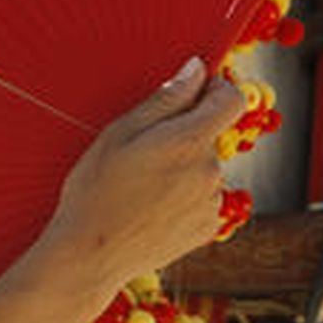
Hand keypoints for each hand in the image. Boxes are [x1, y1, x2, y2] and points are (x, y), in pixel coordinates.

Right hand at [41, 58, 245, 292]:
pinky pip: (201, 198)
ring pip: (203, 168)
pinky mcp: (207, 228)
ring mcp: (212, 202)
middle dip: (183, 134)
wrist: (92, 252)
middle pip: (210, 135)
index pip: (231, 100)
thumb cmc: (96, 189)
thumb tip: (196, 70)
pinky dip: (182, 196)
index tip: (192, 92)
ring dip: (181, 168)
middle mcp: (211, 171)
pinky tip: (149, 205)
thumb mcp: (119, 132)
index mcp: (189, 141)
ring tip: (140, 185)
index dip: (215, 89)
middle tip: (140, 151)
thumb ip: (165, 98)